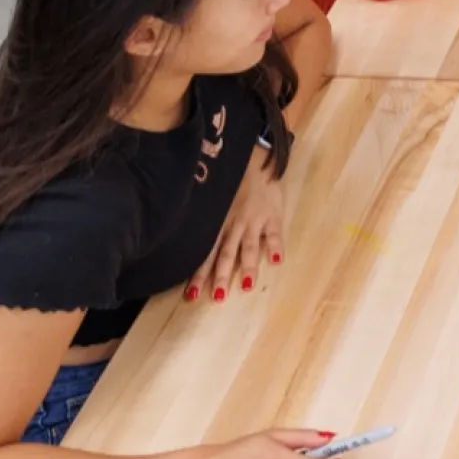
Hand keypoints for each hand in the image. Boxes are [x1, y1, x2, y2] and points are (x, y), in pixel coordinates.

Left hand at [189, 146, 280, 303]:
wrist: (256, 160)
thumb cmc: (231, 184)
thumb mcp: (212, 201)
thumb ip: (204, 222)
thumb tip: (183, 244)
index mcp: (218, 225)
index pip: (206, 254)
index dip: (199, 274)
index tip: (191, 295)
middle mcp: (234, 226)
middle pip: (226, 255)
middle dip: (221, 276)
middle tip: (216, 297)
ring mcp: (255, 221)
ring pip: (249, 247)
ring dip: (248, 267)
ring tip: (247, 286)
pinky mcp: (273, 216)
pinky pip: (274, 233)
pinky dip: (275, 246)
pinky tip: (276, 260)